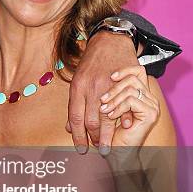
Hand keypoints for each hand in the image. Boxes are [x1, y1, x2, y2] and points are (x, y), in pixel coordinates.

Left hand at [67, 32, 137, 154]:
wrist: (110, 41)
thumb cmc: (91, 64)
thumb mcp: (77, 82)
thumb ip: (74, 106)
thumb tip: (69, 129)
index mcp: (77, 88)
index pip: (76, 118)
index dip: (78, 137)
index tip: (81, 150)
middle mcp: (91, 88)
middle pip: (91, 121)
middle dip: (94, 139)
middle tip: (98, 149)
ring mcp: (108, 85)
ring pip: (107, 117)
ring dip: (108, 134)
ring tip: (109, 144)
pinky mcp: (121, 83)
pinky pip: (123, 106)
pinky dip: (124, 119)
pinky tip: (123, 129)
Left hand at [100, 65, 159, 147]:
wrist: (118, 152)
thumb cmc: (111, 132)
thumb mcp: (106, 109)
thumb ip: (107, 96)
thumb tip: (103, 77)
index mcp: (141, 94)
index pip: (138, 71)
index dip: (125, 70)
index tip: (111, 76)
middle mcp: (150, 98)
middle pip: (133, 78)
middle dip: (114, 88)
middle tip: (102, 100)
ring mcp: (152, 105)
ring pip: (131, 89)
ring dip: (114, 99)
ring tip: (104, 111)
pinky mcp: (150, 113)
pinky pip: (131, 101)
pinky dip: (118, 107)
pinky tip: (111, 115)